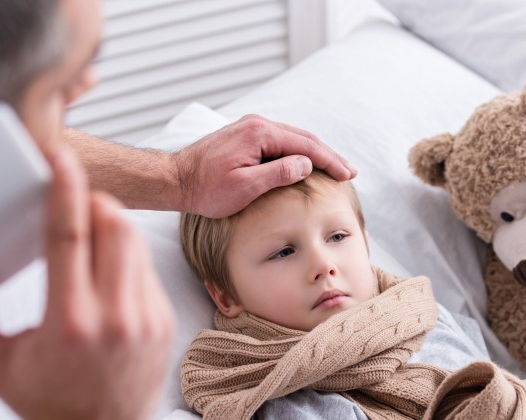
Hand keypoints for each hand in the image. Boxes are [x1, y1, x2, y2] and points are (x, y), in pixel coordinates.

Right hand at [0, 146, 174, 419]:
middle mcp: (116, 319)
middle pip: (114, 226)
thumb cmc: (40, 405)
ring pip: (135, 243)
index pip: (71, 236)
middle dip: (92, 203)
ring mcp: (147, 321)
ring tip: (87, 237)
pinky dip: (125, 259)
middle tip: (72, 205)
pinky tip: (105, 278)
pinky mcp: (164, 324)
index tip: (63, 160)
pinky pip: (147, 270)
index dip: (66, 189)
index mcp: (69, 323)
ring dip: (111, 227)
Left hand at [173, 114, 356, 217]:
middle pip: (303, 138)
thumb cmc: (206, 188)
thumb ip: (278, 173)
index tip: (347, 175)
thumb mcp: (245, 187)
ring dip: (315, 153)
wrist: (175, 180)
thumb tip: (307, 164)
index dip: (330, 161)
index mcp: (259, 134)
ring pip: (293, 139)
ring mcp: (251, 128)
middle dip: (328, 155)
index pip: (305, 146)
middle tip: (349, 171)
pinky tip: (306, 162)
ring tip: (334, 167)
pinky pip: (280, 142)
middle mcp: (257, 125)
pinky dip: (298, 152)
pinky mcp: (245, 137)